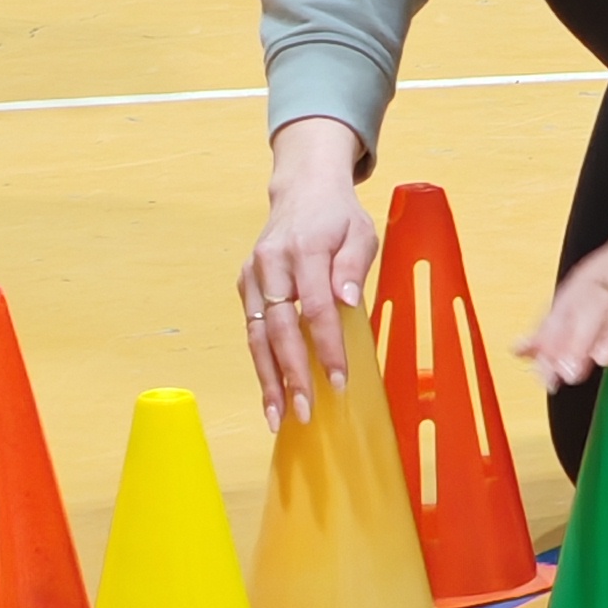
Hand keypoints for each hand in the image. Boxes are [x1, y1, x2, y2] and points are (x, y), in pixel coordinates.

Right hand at [241, 115, 381, 427]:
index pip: (316, 307)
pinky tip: (271, 393)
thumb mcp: (361, 232)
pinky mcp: (246, 285)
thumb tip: (349, 302)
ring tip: (278, 416)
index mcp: (305, 249)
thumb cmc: (337, 216)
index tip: (338, 380)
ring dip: (268, 379)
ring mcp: (254, 275)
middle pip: (279, 327)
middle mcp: (272, 263)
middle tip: (305, 411)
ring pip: (257, 335)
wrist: (302, 190)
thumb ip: (353, 267)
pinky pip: (252, 330)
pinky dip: (261, 364)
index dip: (327, 346)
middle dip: (291, 374)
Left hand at [519, 220, 607, 392]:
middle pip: (593, 306)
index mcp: (589, 282)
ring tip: (605, 358)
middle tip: (569, 371)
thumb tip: (521, 351)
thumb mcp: (587, 292)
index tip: (544, 373)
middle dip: (578, 338)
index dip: (552, 341)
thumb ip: (556, 325)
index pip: (564, 310)